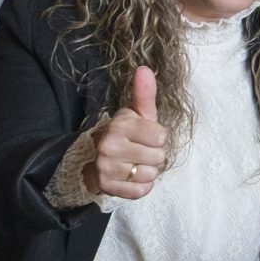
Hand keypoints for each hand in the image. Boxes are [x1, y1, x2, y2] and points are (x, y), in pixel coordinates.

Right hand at [90, 65, 167, 199]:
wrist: (98, 158)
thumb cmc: (127, 134)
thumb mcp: (138, 114)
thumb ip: (144, 93)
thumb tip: (145, 68)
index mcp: (120, 124)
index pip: (161, 137)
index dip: (158, 138)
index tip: (145, 136)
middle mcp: (109, 145)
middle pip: (159, 158)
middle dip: (154, 156)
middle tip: (140, 152)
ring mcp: (105, 167)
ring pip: (150, 175)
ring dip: (147, 172)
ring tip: (135, 164)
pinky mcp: (106, 186)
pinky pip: (140, 192)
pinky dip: (141, 187)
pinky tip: (132, 178)